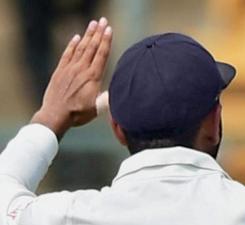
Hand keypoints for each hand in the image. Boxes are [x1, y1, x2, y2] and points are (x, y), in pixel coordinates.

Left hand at [31, 17, 112, 139]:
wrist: (55, 115)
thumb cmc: (78, 114)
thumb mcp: (98, 108)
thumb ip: (108, 98)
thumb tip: (120, 92)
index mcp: (93, 77)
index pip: (101, 55)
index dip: (106, 41)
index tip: (109, 29)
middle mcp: (81, 70)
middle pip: (92, 47)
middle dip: (98, 33)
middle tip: (103, 20)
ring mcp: (69, 69)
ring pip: (80, 48)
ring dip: (87, 35)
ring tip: (92, 24)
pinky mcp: (60, 71)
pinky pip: (67, 54)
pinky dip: (72, 45)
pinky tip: (76, 37)